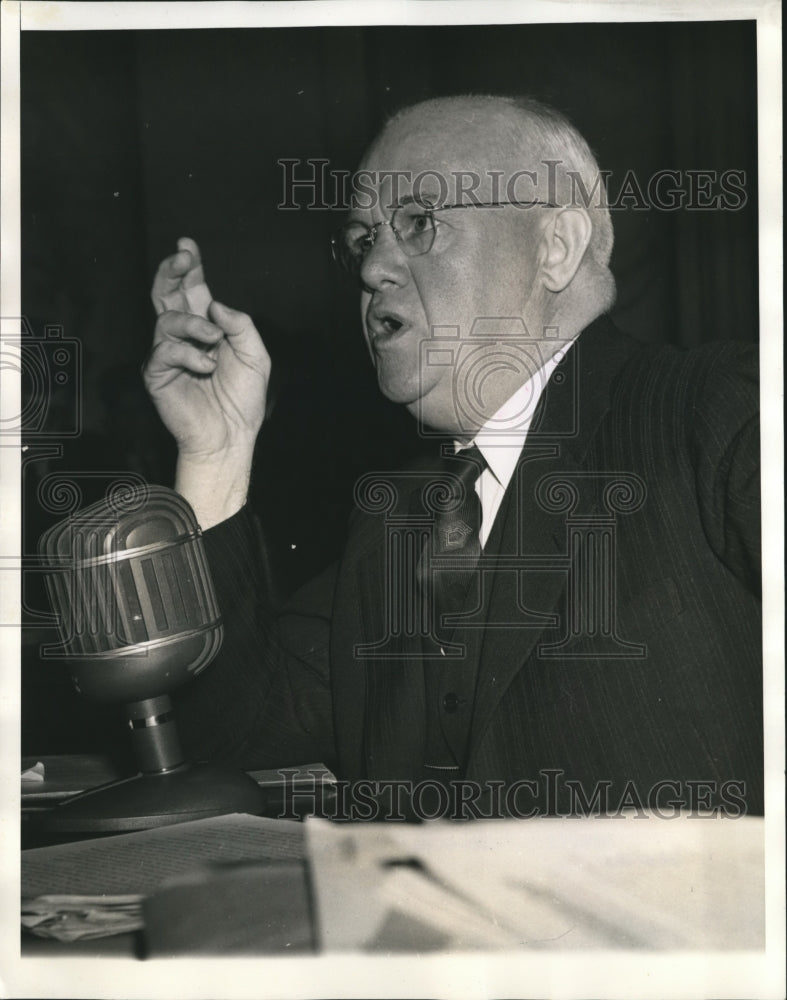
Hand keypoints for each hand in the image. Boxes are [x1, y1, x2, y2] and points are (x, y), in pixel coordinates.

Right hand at [144, 237, 269, 460]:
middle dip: (173, 271)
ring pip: (168, 319)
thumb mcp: (255, 355)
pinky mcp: (157, 373)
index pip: (193, 290)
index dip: (189, 267)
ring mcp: (167, 354)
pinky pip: (165, 350)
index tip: (188, 246)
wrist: (231, 435)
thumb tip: (215, 303)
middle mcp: (184, 337)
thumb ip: (241, 325)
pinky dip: (189, 355)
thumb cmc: (242, 398)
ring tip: (215, 341)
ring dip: (194, 325)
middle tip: (183, 258)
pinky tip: (206, 367)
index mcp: (207, 328)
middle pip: (167, 294)